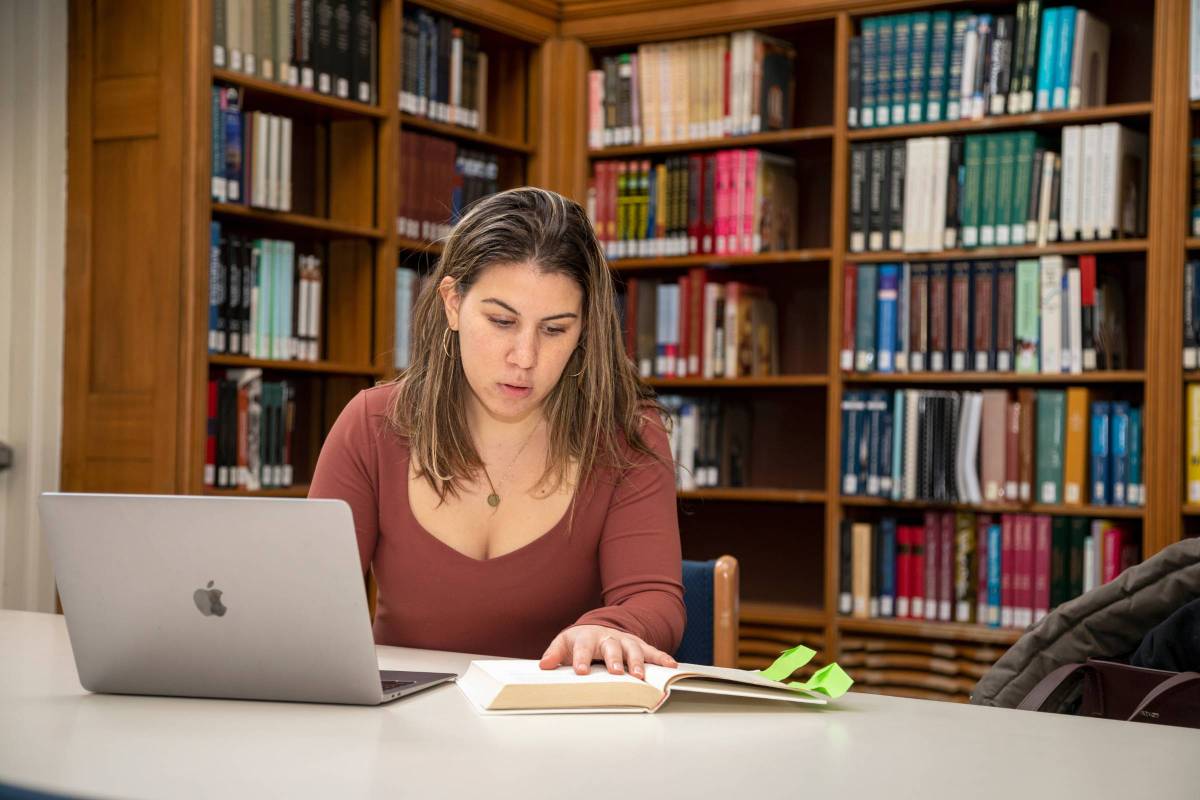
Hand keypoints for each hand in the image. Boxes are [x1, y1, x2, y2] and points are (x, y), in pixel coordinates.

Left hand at [538, 625, 677, 679]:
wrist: (599, 628)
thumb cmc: (579, 641)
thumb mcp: (564, 644)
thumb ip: (554, 654)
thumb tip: (544, 665)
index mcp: (586, 636)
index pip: (582, 647)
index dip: (581, 659)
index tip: (579, 672)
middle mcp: (608, 636)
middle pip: (612, 646)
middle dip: (614, 659)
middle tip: (615, 673)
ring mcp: (625, 640)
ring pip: (633, 649)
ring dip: (637, 662)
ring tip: (639, 676)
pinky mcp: (639, 645)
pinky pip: (652, 651)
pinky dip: (662, 658)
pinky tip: (671, 666)